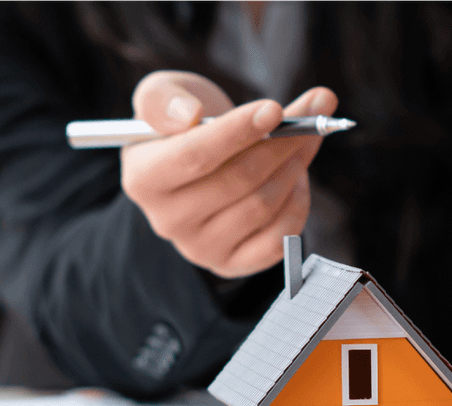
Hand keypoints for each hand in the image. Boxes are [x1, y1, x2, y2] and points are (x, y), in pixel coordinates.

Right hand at [120, 70, 338, 277]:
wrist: (202, 161)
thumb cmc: (187, 122)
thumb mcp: (166, 96)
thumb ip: (165, 98)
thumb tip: (187, 114)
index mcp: (143, 178)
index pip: (195, 155)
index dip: (238, 131)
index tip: (275, 109)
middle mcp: (167, 220)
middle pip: (238, 180)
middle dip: (281, 145)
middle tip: (309, 121)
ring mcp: (200, 249)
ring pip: (263, 205)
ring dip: (294, 168)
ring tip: (303, 143)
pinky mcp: (233, 265)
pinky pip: (279, 238)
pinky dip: (298, 203)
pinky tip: (297, 179)